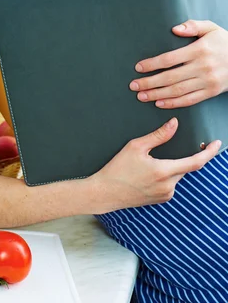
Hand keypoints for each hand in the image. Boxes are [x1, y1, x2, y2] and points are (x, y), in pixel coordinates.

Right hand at [90, 117, 220, 212]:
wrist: (106, 192)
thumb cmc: (118, 169)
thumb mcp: (136, 146)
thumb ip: (158, 135)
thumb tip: (174, 124)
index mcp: (164, 172)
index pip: (195, 162)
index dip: (208, 153)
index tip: (216, 144)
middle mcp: (168, 186)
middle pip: (185, 167)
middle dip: (182, 156)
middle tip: (166, 149)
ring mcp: (165, 195)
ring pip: (177, 175)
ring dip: (172, 166)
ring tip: (149, 163)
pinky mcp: (161, 199)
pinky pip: (170, 183)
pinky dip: (166, 174)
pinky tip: (149, 172)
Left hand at [129, 20, 227, 108]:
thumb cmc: (224, 41)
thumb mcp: (211, 28)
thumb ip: (192, 26)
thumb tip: (174, 29)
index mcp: (199, 50)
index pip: (170, 59)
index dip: (152, 64)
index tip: (138, 67)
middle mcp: (202, 67)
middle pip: (171, 77)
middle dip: (150, 82)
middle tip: (134, 86)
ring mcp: (207, 81)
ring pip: (178, 91)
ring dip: (157, 94)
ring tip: (142, 96)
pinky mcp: (211, 92)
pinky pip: (190, 100)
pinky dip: (173, 103)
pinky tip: (159, 103)